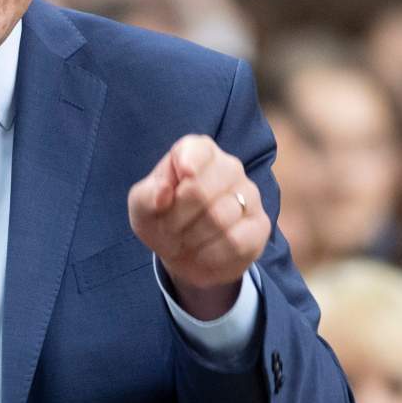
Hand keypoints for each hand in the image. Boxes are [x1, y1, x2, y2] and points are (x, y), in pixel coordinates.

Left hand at [128, 135, 269, 319]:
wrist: (185, 252)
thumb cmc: (162, 217)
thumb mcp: (142, 206)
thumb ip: (147, 195)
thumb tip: (163, 192)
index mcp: (199, 151)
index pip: (197, 149)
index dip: (184, 167)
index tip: (176, 183)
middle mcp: (229, 166)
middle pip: (200, 191)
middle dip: (176, 217)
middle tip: (169, 227)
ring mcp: (249, 195)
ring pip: (218, 218)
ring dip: (191, 237)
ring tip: (185, 239)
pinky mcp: (260, 225)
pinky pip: (235, 241)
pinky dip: (210, 253)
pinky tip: (203, 252)